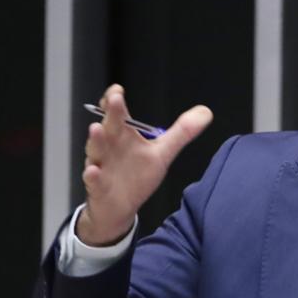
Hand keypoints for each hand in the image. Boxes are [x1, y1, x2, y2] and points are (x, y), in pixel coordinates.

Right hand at [77, 84, 212, 245]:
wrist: (119, 208)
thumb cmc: (136, 176)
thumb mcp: (162, 153)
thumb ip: (182, 133)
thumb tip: (205, 112)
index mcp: (123, 135)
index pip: (117, 113)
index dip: (115, 100)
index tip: (118, 90)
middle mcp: (109, 147)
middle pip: (109, 126)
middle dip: (110, 113)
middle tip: (113, 98)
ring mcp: (101, 166)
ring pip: (96, 151)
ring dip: (96, 140)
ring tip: (96, 128)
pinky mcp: (98, 187)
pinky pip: (93, 181)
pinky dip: (92, 176)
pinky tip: (93, 170)